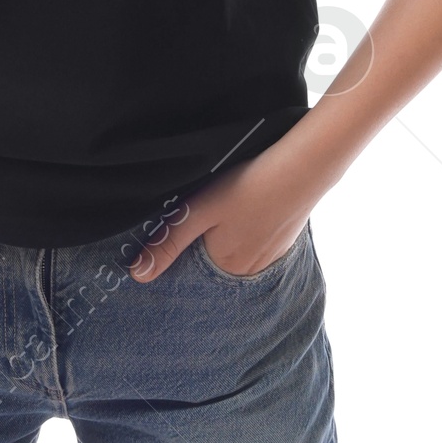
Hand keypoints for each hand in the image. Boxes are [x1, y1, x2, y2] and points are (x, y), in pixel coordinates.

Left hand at [129, 154, 314, 281]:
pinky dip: (251, 232)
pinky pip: (259, 244)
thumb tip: (138, 275)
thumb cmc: (248, 185)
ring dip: (231, 237)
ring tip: (232, 209)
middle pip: (216, 260)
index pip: (193, 269)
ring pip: (238, 251)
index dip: (184, 249)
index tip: (187, 225)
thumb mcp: (199, 210)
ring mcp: (271, 258)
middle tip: (213, 212)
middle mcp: (248, 270)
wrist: (303, 167)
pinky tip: (252, 210)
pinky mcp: (285, 243)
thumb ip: (169, 241)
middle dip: (207, 243)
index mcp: (225, 266)